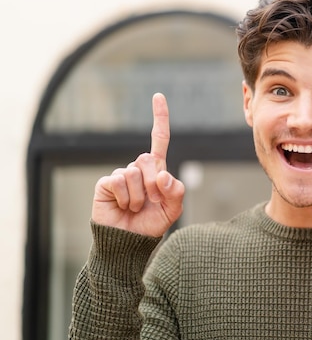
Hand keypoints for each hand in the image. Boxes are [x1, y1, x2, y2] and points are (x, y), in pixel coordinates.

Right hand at [91, 93, 184, 236]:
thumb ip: (176, 191)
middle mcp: (137, 169)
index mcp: (155, 171)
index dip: (159, 118)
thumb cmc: (151, 225)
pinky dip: (126, 198)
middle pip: (149, 159)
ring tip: (134, 208)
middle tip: (150, 202)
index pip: (159, 140)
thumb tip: (162, 175)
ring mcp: (121, 175)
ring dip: (139, 196)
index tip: (158, 96)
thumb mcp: (173, 209)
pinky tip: (123, 207)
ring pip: (135, 173)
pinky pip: (121, 181)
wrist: (129, 242)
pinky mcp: (106, 183)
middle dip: (153, 184)